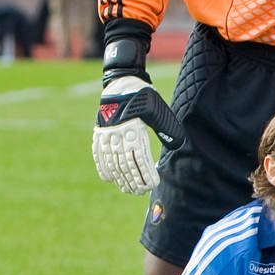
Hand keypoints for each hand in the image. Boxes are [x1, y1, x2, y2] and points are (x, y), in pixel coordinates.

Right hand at [93, 75, 185, 193]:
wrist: (122, 83)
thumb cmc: (145, 98)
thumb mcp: (159, 111)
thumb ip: (166, 128)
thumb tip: (176, 145)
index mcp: (134, 129)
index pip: (139, 157)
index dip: (145, 173)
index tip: (152, 185)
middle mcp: (117, 133)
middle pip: (125, 163)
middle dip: (133, 180)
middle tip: (141, 192)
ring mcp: (106, 134)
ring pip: (112, 161)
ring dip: (120, 178)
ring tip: (127, 189)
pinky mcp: (99, 132)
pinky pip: (98, 153)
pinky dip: (103, 167)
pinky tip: (109, 178)